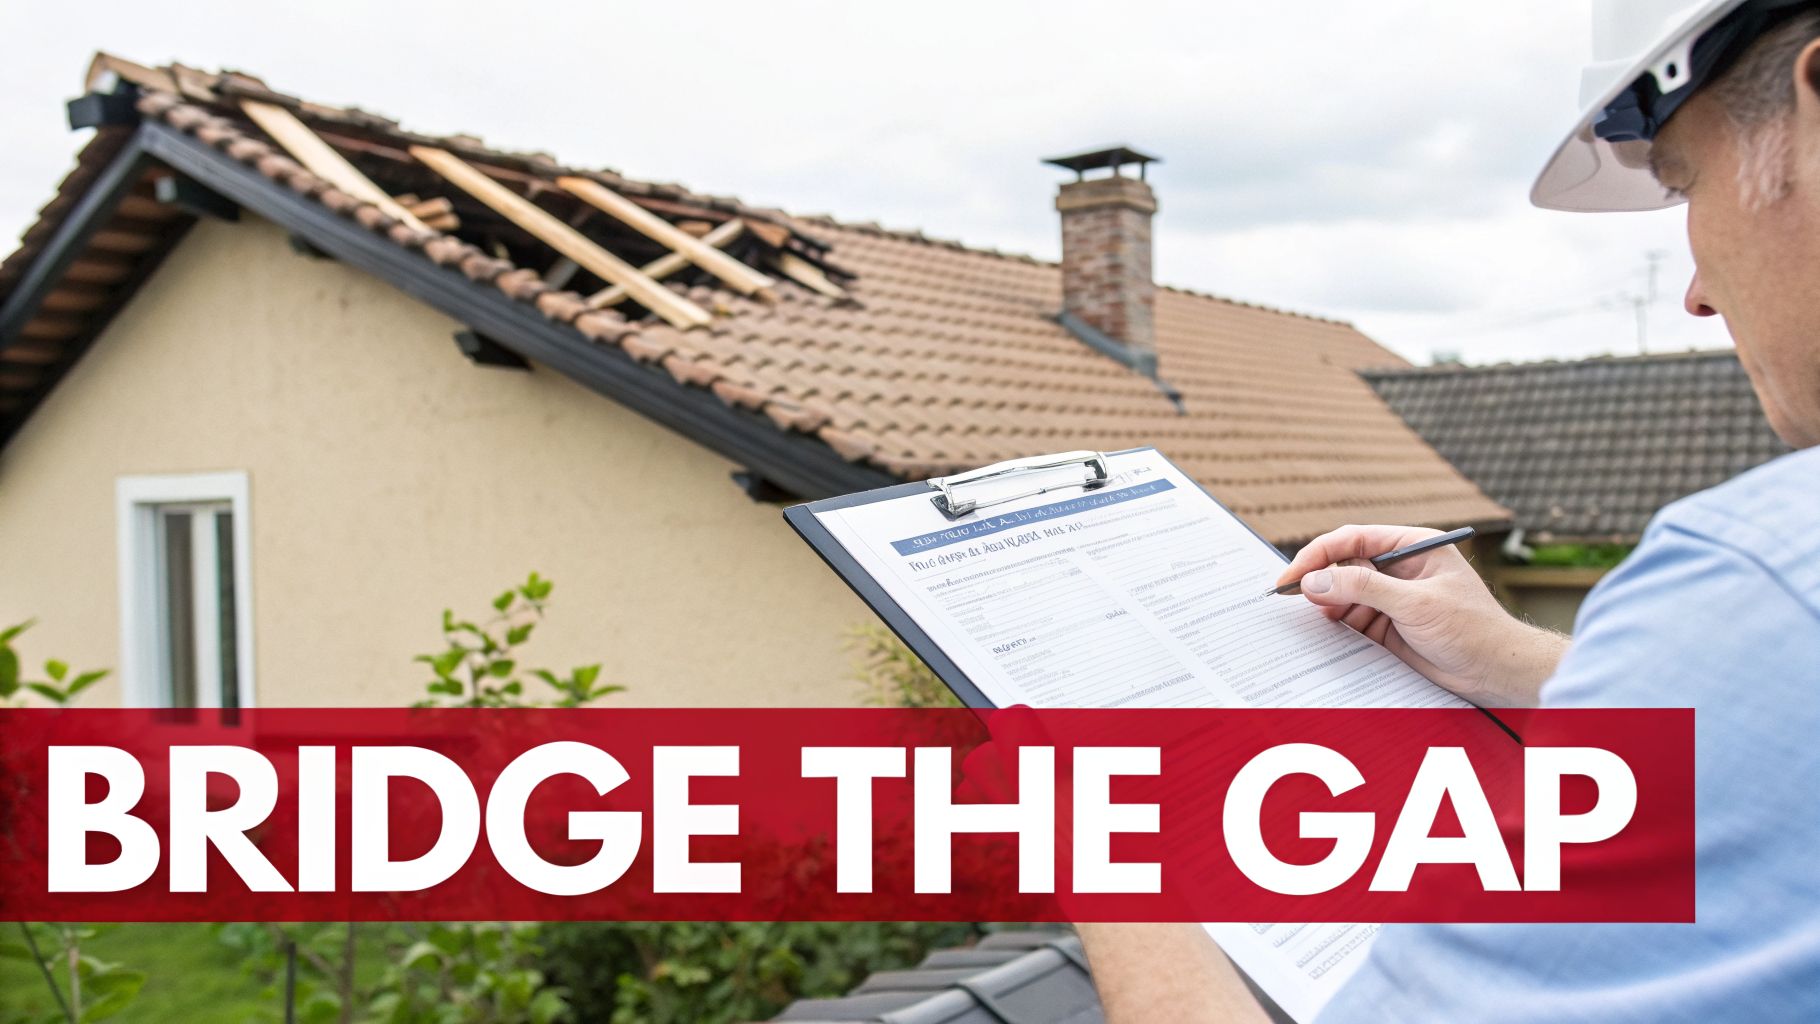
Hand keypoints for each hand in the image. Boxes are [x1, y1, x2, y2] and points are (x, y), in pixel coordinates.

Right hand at [1275, 525, 1566, 706]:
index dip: (1319, 554)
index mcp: (1413, 546)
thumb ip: (1364, 589)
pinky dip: (1337, 626)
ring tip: (1318, 619)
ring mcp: (1393, 598)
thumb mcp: (1416, 604)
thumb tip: (1315, 581)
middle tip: (1290, 598)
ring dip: (1328, 606)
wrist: (1497, 673)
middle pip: (1344, 565)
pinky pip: (1352, 619)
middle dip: (1319, 580)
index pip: (1354, 540)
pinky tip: (1330, 633)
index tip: (1292, 575)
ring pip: (1344, 594)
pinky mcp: (1388, 625)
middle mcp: (1400, 568)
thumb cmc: (1472, 629)